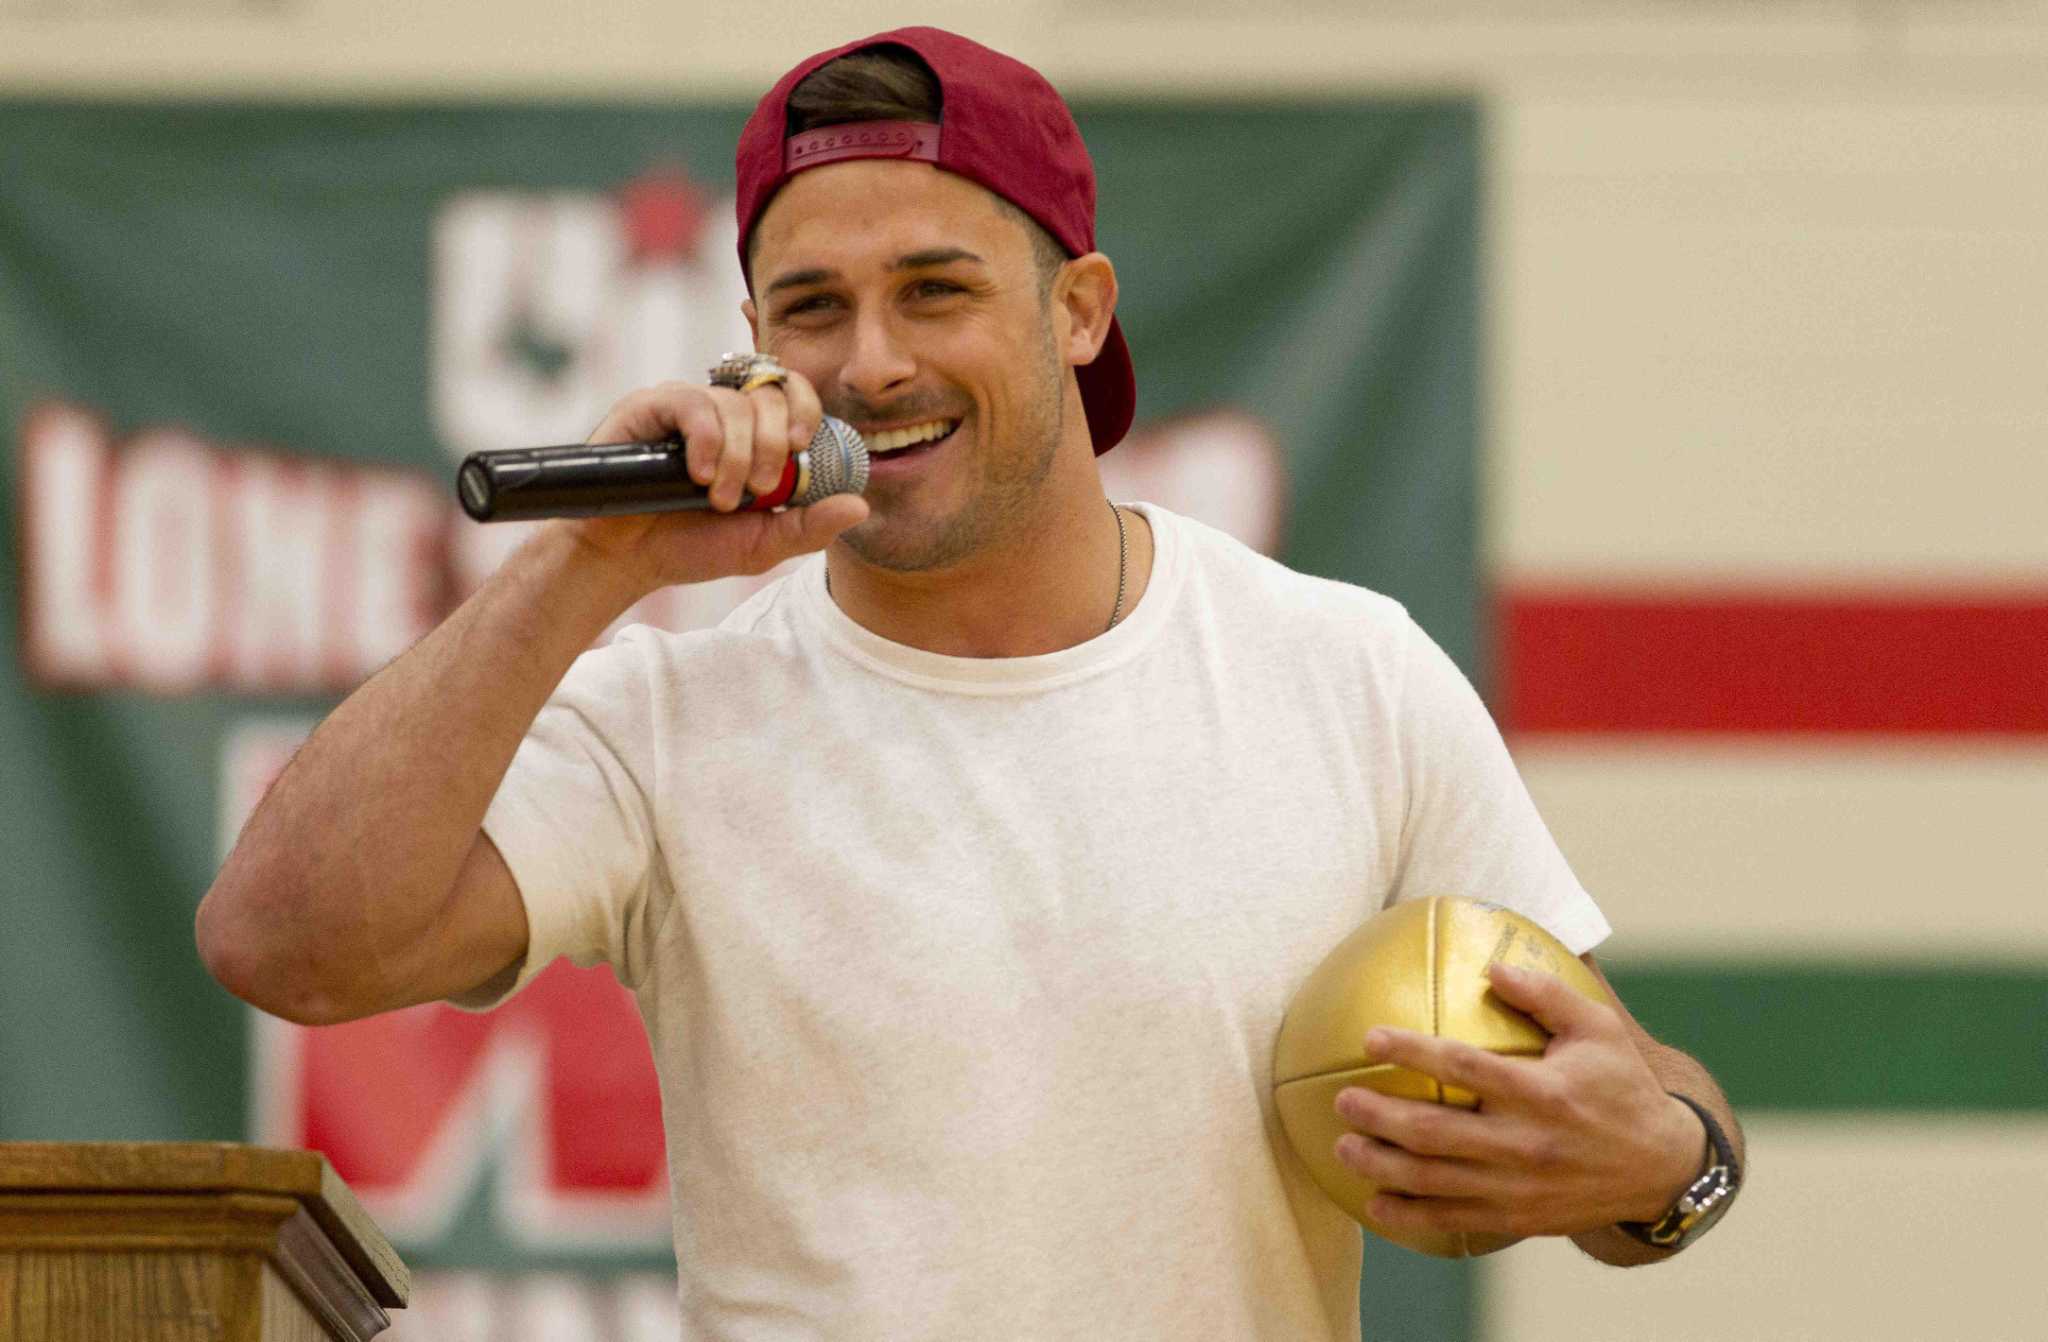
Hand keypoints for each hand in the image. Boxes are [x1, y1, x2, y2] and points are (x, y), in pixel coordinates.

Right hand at [562, 371, 867, 591]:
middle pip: (770, 396)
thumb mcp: (762, 544)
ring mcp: (689, 406)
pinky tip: (701, 475)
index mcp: (756, 434)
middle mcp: (725, 412)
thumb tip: (860, 505)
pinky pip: (692, 403)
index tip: (801, 449)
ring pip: (734, 403)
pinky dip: (707, 439)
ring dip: (738, 455)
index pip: (794, 395)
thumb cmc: (693, 545)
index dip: (806, 411)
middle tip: (761, 491)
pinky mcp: (652, 407)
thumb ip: (809, 526)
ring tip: (720, 499)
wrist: (629, 559)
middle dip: (773, 446)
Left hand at [1330, 961, 1702, 1240]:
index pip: (1464, 1066)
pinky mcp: (1519, 1218)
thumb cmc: (1623, 1086)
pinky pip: (1454, 1220)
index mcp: (1542, 1091)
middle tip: (1341, 1099)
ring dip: (1381, 1165)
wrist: (1663, 1168)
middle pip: (1435, 1132)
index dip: (1413, 1050)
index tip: (1370, 1037)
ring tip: (1343, 1147)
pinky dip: (1410, 1216)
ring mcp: (1519, 1186)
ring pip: (1434, 1181)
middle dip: (1379, 1116)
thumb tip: (1491, 965)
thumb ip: (1545, 994)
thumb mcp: (1599, 1029)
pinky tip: (1376, 1204)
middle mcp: (1526, 1142)